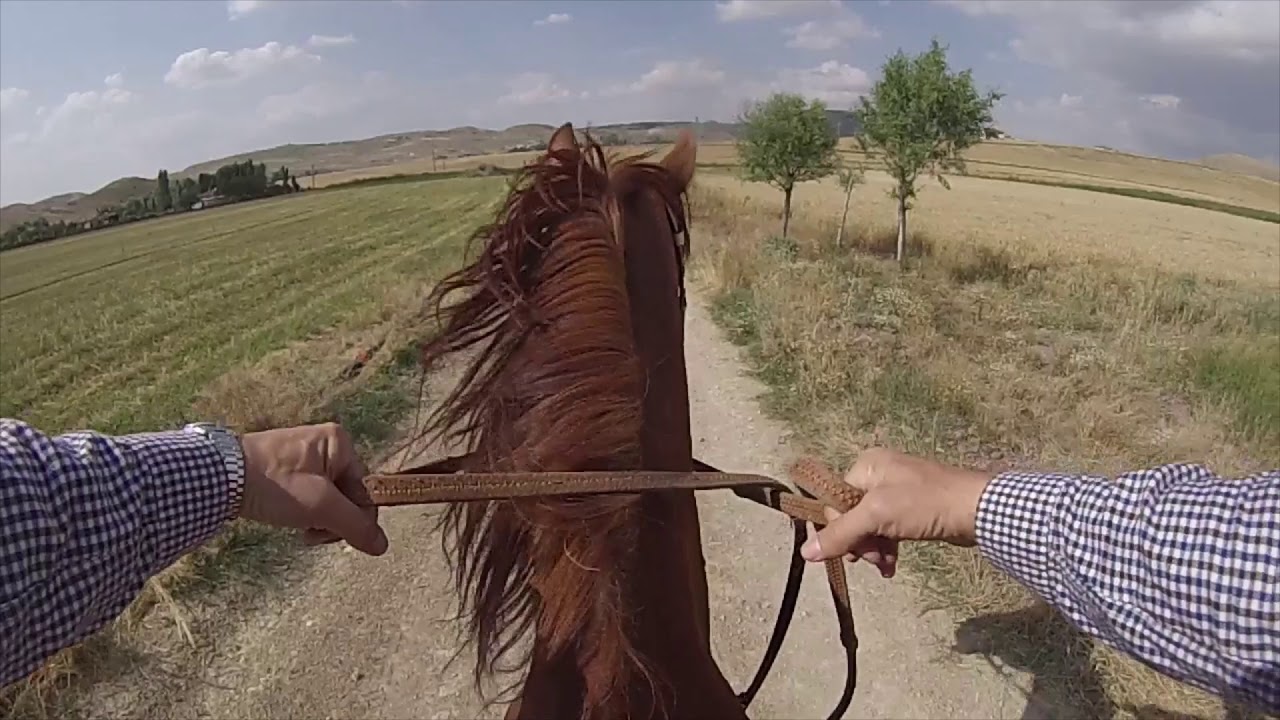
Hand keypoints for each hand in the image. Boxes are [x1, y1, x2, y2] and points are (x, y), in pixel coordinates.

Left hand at [238, 423, 388, 555]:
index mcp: (340, 443)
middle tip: (310, 534)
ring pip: (329, 498)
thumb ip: (355, 526)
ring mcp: (306, 454)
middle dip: (332, 520)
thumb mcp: (320, 506)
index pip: (364, 491)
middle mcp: (327, 443)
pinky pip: (311, 494)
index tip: (329, 535)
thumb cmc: (275, 485)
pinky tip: (289, 518)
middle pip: (347, 495)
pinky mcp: (287, 467)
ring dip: (318, 519)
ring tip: (298, 528)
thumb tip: (383, 546)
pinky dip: (304, 511)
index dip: (353, 519)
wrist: (219, 477)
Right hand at [799, 448, 993, 576]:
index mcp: (866, 465)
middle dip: (860, 542)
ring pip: (870, 525)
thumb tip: (805, 552)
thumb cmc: (925, 504)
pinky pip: (888, 529)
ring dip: (874, 549)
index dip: (841, 529)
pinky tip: (891, 566)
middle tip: (872, 560)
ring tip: (885, 566)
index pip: (835, 500)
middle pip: (851, 514)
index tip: (854, 552)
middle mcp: (879, 474)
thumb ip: (841, 533)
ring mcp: (898, 491)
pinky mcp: (914, 508)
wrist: (978, 510)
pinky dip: (887, 548)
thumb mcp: (877, 516)